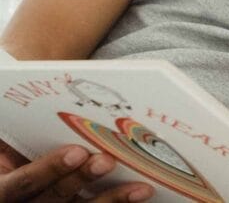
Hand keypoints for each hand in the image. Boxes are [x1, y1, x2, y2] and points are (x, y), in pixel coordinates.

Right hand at [0, 141, 152, 201]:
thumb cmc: (11, 157)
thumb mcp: (3, 149)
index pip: (23, 182)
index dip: (49, 169)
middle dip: (82, 178)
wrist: (16, 187)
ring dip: (112, 198)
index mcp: (5, 189)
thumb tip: (28, 109)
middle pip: (55, 197)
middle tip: (107, 161)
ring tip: (138, 187)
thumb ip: (13, 137)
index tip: (77, 152)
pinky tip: (140, 195)